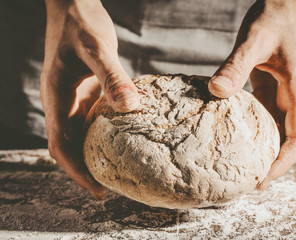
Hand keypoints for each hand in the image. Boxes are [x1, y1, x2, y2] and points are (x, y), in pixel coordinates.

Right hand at [40, 0, 139, 198]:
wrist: (73, 6)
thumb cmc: (80, 24)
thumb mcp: (96, 48)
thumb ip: (111, 77)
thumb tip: (130, 107)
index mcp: (56, 97)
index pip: (59, 145)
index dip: (75, 171)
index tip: (97, 189)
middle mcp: (63, 102)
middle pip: (70, 146)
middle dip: (86, 169)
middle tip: (112, 188)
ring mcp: (74, 97)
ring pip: (81, 134)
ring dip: (95, 154)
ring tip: (119, 171)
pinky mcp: (87, 90)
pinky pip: (94, 118)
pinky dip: (106, 133)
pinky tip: (126, 139)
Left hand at [208, 0, 295, 188]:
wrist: (287, 4)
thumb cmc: (276, 18)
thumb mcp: (254, 40)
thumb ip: (236, 66)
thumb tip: (216, 91)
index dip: (283, 163)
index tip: (261, 180)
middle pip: (289, 141)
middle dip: (271, 164)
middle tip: (244, 182)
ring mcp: (286, 94)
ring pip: (278, 131)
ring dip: (262, 150)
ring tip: (239, 167)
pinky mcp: (275, 88)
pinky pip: (267, 116)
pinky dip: (254, 132)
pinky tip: (235, 138)